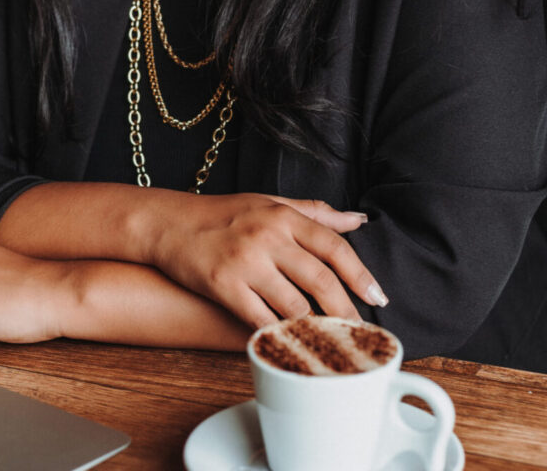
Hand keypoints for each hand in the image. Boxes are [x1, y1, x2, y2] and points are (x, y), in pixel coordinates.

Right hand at [147, 194, 385, 328]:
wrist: (169, 222)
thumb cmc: (223, 213)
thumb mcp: (269, 202)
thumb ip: (315, 212)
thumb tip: (359, 219)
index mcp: (283, 215)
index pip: (333, 246)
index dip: (360, 274)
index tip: (377, 297)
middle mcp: (267, 236)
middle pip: (320, 281)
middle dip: (346, 312)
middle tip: (360, 332)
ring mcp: (245, 262)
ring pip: (294, 306)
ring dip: (315, 329)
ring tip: (330, 343)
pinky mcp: (224, 286)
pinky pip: (260, 319)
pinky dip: (279, 334)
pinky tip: (290, 343)